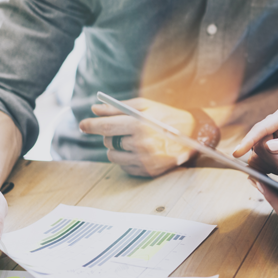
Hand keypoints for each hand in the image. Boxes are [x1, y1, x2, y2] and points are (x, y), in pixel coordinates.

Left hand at [79, 98, 195, 176]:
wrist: (194, 134)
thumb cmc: (166, 116)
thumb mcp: (145, 106)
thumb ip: (117, 108)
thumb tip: (95, 109)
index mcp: (139, 124)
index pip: (106, 126)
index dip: (91, 125)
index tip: (83, 125)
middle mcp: (141, 144)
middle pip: (108, 142)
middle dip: (109, 135)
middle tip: (118, 129)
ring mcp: (146, 160)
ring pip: (113, 156)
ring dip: (116, 148)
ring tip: (130, 140)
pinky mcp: (149, 171)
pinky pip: (124, 167)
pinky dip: (126, 158)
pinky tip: (138, 150)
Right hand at [233, 108, 277, 181]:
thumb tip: (269, 145)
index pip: (261, 128)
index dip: (249, 140)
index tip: (238, 153)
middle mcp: (273, 126)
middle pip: (257, 145)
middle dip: (273, 160)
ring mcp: (268, 140)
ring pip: (256, 157)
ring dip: (273, 166)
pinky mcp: (266, 153)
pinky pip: (257, 164)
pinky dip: (270, 171)